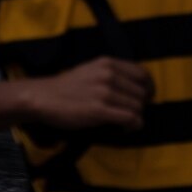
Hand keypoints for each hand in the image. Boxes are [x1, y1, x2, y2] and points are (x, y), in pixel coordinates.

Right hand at [26, 56, 152, 130]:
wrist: (43, 97)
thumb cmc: (67, 87)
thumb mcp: (91, 70)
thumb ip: (112, 74)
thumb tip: (135, 86)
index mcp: (107, 63)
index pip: (143, 74)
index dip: (148, 88)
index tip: (145, 98)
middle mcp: (108, 75)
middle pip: (142, 93)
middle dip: (141, 106)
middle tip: (132, 114)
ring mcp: (104, 92)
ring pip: (138, 107)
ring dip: (136, 118)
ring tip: (126, 123)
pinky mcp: (99, 110)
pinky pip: (130, 118)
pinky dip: (133, 125)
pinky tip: (125, 128)